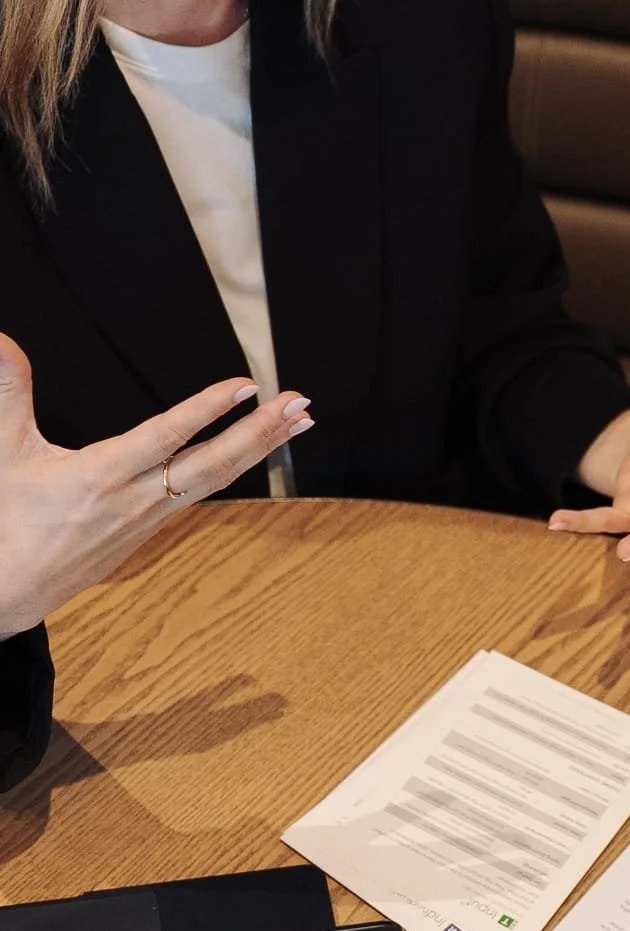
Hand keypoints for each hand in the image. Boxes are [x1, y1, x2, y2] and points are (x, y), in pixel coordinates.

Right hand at [0, 332, 312, 638]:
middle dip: (260, 432)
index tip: (245, 387)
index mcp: (100, 477)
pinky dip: (238, 465)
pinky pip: (206, 490)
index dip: (206, 411)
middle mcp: (137, 499)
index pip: (165, 437)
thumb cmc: (7, 520)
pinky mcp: (155, 526)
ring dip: (261, 447)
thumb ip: (7, 392)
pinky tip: (259, 449)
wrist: (8, 590)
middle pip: (212, 463)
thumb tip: (3, 340)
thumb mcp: (4, 452)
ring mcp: (152, 516)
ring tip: (299, 421)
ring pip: (217, 478)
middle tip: (299, 403)